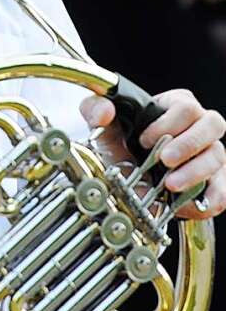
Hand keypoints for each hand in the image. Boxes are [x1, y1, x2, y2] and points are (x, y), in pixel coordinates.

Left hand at [80, 89, 225, 218]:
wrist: (127, 174)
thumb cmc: (122, 142)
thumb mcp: (105, 125)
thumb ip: (96, 109)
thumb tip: (104, 111)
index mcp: (176, 106)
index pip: (185, 106)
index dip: (167, 123)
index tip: (144, 140)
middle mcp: (199, 127)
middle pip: (212, 124)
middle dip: (188, 144)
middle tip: (165, 159)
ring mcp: (211, 154)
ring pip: (217, 156)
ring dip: (194, 172)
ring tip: (170, 184)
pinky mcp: (215, 181)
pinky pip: (223, 190)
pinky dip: (209, 198)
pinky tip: (187, 204)